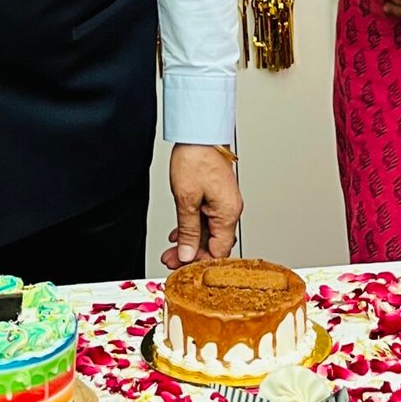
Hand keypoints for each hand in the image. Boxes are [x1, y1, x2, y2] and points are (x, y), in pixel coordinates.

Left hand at [163, 145, 241, 268]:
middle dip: (191, 254)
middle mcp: (230, 210)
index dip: (200, 263)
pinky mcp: (217, 196)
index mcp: (228, 213)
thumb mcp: (186, 199)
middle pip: (214, 243)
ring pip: (208, 232)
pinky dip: (192, 228)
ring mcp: (224, 203)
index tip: (181, 268)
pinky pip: (206, 220)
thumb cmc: (195, 158)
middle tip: (171, 261)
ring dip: (189, 242)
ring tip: (170, 250)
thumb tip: (187, 254)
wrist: (198, 133)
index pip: (219, 251)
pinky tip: (178, 233)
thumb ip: (188, 231)